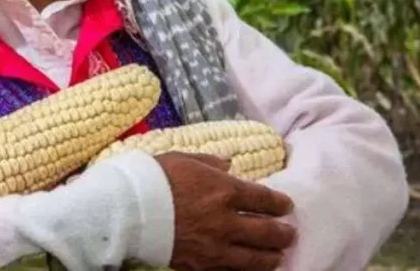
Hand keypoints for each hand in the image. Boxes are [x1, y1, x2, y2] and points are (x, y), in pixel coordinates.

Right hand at [156, 152, 295, 270]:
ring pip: (255, 258)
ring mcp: (216, 246)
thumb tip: (228, 165)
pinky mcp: (202, 265)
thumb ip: (210, 162)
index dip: (280, 203)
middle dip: (283, 233)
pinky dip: (245, 270)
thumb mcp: (184, 159)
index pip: (264, 199)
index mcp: (224, 190)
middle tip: (289, 233)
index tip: (287, 206)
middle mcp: (227, 221)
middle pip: (267, 231)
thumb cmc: (155, 178)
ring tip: (277, 256)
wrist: (129, 209)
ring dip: (271, 257)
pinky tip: (251, 268)